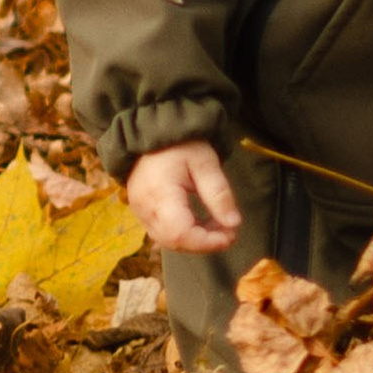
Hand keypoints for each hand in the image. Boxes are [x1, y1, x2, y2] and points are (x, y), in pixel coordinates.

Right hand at [125, 138, 243, 252]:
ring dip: (195, 239)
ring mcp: (140, 211)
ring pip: (168, 240)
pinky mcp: (141, 211)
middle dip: (204, 242)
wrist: (154, 130)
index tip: (230, 236)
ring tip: (217, 224)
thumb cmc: (180, 144)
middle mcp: (144, 207)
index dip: (206, 242)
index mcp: (159, 193)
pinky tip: (201, 222)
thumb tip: (233, 224)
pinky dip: (184, 233)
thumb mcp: (205, 163)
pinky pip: (162, 232)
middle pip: (174, 241)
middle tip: (228, 230)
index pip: (180, 233)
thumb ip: (219, 193)